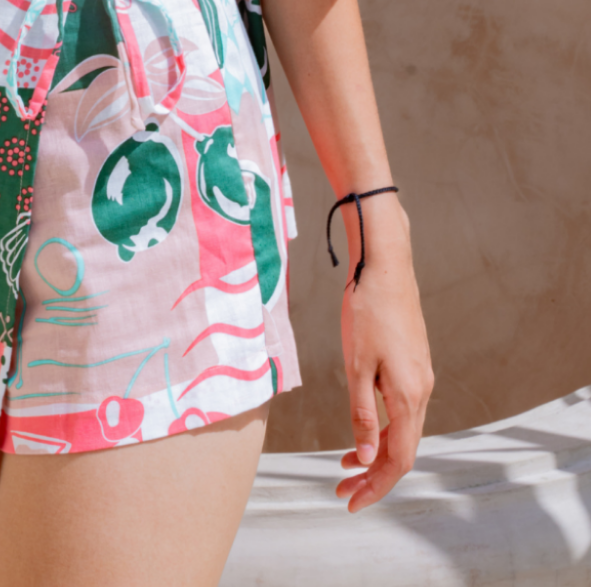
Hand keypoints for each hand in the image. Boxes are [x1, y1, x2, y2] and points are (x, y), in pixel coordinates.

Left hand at [336, 199, 432, 510]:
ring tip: (345, 466)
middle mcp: (422, 391)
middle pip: (403, 451)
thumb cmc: (368, 310)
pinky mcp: (414, 365)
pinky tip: (362, 429)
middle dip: (373, 476)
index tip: (350, 501)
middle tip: (342, 490)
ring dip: (376, 453)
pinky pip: (402, 411)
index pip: (398, 459)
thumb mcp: (357, 365)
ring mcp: (421, 377)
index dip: (375, 486)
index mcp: (410, 396)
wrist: (386, 264)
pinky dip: (382, 429)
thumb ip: (363, 414)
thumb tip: (367, 459)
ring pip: (404, 431)